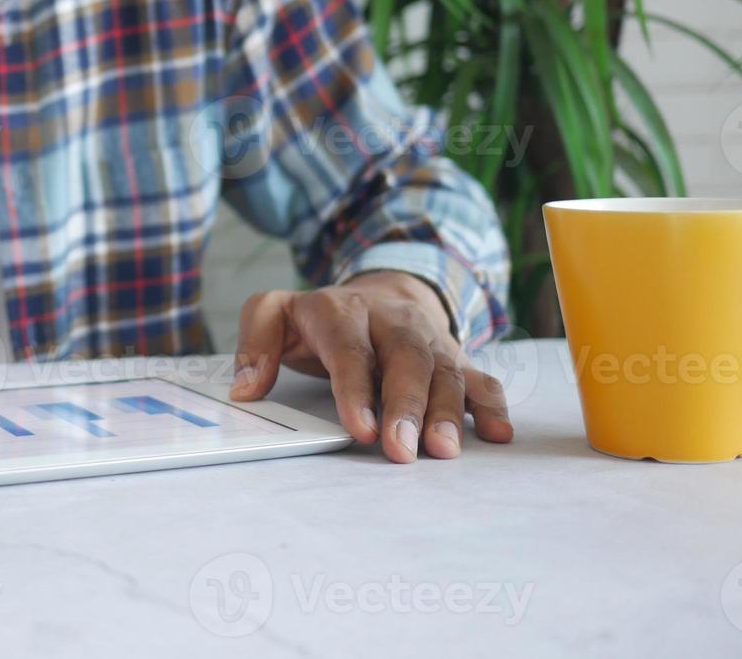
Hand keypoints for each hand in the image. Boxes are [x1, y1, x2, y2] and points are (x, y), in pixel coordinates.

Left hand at [228, 270, 512, 462]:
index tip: (359, 428)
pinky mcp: (456, 356)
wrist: (382, 290)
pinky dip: (491, 404)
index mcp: (342, 311)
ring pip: (445, 369)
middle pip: (405, 358)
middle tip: (402, 451)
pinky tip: (497, 434)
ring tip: (444, 451)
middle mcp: (391, 320)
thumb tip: (245, 389)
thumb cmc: (322, 317)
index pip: (350, 348)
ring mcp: (428, 338)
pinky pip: (480, 376)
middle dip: (406, 405)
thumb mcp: (276, 313)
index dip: (355, 388)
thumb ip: (255, 341)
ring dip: (449, 411)